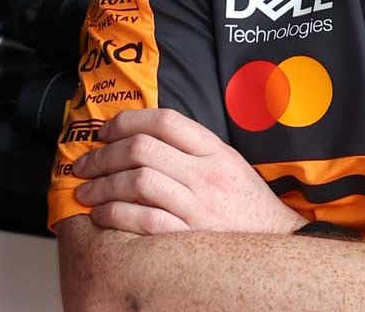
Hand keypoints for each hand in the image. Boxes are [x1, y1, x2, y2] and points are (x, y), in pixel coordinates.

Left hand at [71, 108, 302, 235]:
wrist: (279, 244)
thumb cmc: (247, 204)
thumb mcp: (227, 163)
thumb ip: (191, 147)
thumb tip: (140, 134)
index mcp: (215, 150)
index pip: (165, 120)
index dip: (126, 121)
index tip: (104, 132)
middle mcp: (207, 174)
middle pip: (142, 149)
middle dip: (103, 155)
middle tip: (84, 165)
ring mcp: (200, 206)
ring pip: (138, 182)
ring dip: (102, 186)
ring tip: (86, 191)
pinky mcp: (192, 236)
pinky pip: (145, 220)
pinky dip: (116, 215)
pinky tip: (102, 216)